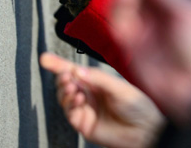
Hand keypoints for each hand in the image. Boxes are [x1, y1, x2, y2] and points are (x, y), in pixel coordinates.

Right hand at [39, 53, 163, 147]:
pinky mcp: (83, 123)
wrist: (144, 130)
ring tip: (72, 87)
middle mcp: (90, 95)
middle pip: (67, 83)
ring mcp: (86, 109)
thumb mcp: (119, 87)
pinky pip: (69, 112)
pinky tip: (78, 98)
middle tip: (65, 76)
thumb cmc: (138, 107)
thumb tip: (77, 70)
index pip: (76, 71)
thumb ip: (98, 78)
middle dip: (62, 77)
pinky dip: (70, 103)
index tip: (45, 59)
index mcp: (99, 82)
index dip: (60, 65)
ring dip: (65, 90)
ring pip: (65, 97)